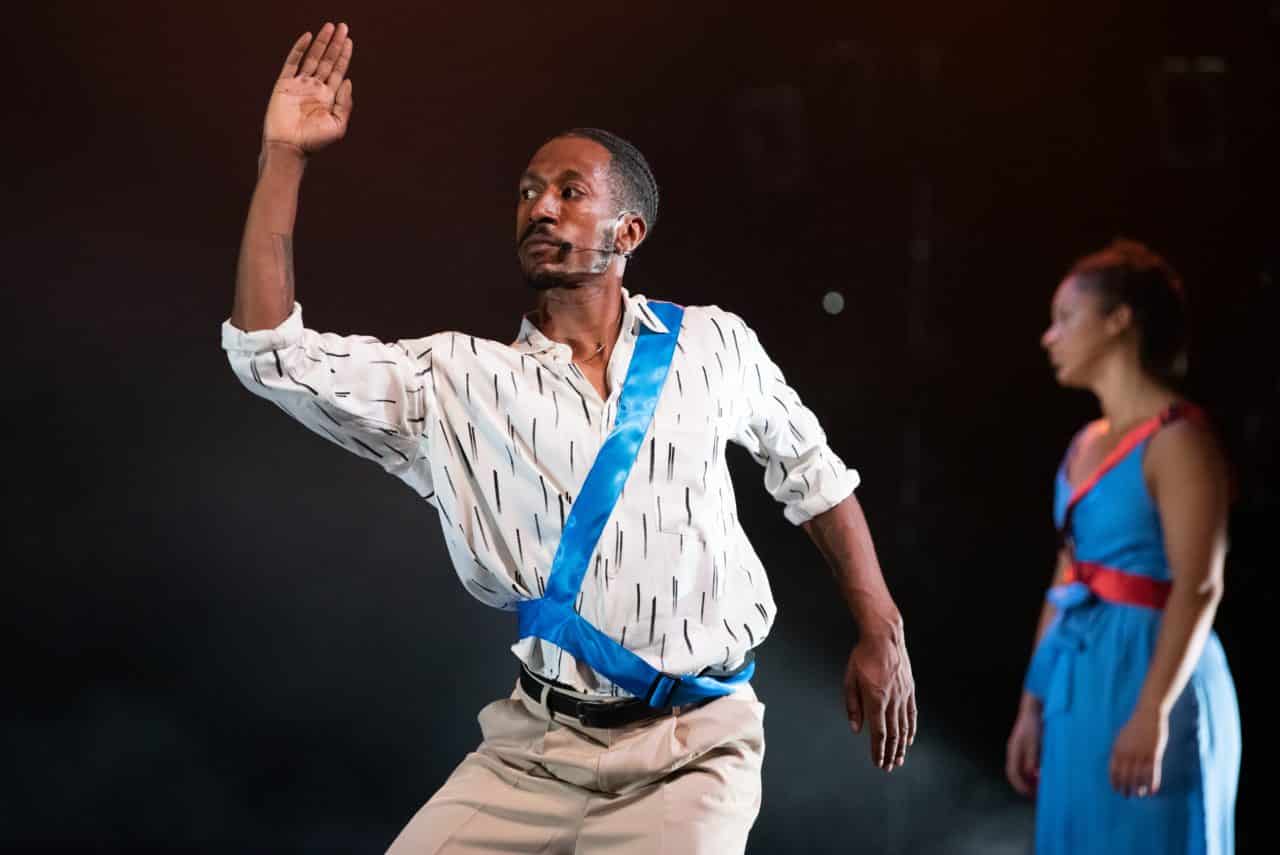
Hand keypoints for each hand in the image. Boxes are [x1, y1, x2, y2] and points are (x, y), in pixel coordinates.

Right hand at [263, 22, 354, 153]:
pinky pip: (292, 62)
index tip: (349, 41)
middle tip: (343, 27)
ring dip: (321, 42)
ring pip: (312, 58)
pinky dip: (299, 49)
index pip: (338, 71)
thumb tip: (348, 80)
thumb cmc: (314, 141)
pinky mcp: (284, 84)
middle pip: (327, 60)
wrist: (289, 147)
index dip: (344, 56)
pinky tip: (307, 37)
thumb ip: (345, 103)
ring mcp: (299, 85)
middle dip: (335, 44)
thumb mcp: (337, 125)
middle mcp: (315, 88)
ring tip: (329, 27)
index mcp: (329, 97)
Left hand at [844, 630, 916, 770]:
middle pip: (893, 734)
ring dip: (901, 746)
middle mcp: (892, 700)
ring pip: (904, 727)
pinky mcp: (910, 690)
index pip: (878, 733)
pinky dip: (911, 729)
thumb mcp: (850, 679)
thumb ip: (852, 705)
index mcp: (876, 699)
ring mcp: (903, 695)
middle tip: (888, 767)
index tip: (878, 762)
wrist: (884, 637)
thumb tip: (855, 729)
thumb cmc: (863, 656)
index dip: (878, 750)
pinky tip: (909, 739)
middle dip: (890, 753)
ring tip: (899, 759)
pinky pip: (912, 714)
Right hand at [1005, 694, 1041, 796]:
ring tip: (1041, 786)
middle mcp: (1014, 752)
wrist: (1033, 708)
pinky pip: (1025, 764)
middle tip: (1038, 795)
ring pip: (1020, 769)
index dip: (1022, 787)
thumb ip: (1032, 760)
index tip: (1033, 795)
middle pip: (1015, 774)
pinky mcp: (1025, 746)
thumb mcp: (1034, 744)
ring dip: (1029, 780)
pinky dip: (1032, 772)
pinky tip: (1042, 773)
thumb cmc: (1033, 725)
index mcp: (1014, 752)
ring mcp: (1019, 749)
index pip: (1013, 775)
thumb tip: (1033, 777)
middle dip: (1025, 786)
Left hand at [1110, 705, 1167, 797]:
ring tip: (1139, 796)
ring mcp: (1140, 754)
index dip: (1114, 782)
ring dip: (1138, 789)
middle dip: (1126, 788)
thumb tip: (1116, 765)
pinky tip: (1152, 792)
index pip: (1113, 770)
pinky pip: (1152, 773)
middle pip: (1125, 776)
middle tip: (1127, 796)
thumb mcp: (1122, 738)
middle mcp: (1127, 754)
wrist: (1148, 714)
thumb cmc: (1135, 726)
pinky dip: (1152, 784)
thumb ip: (1119, 751)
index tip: (1116, 790)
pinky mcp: (1153, 754)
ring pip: (1138, 777)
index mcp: (1117, 749)